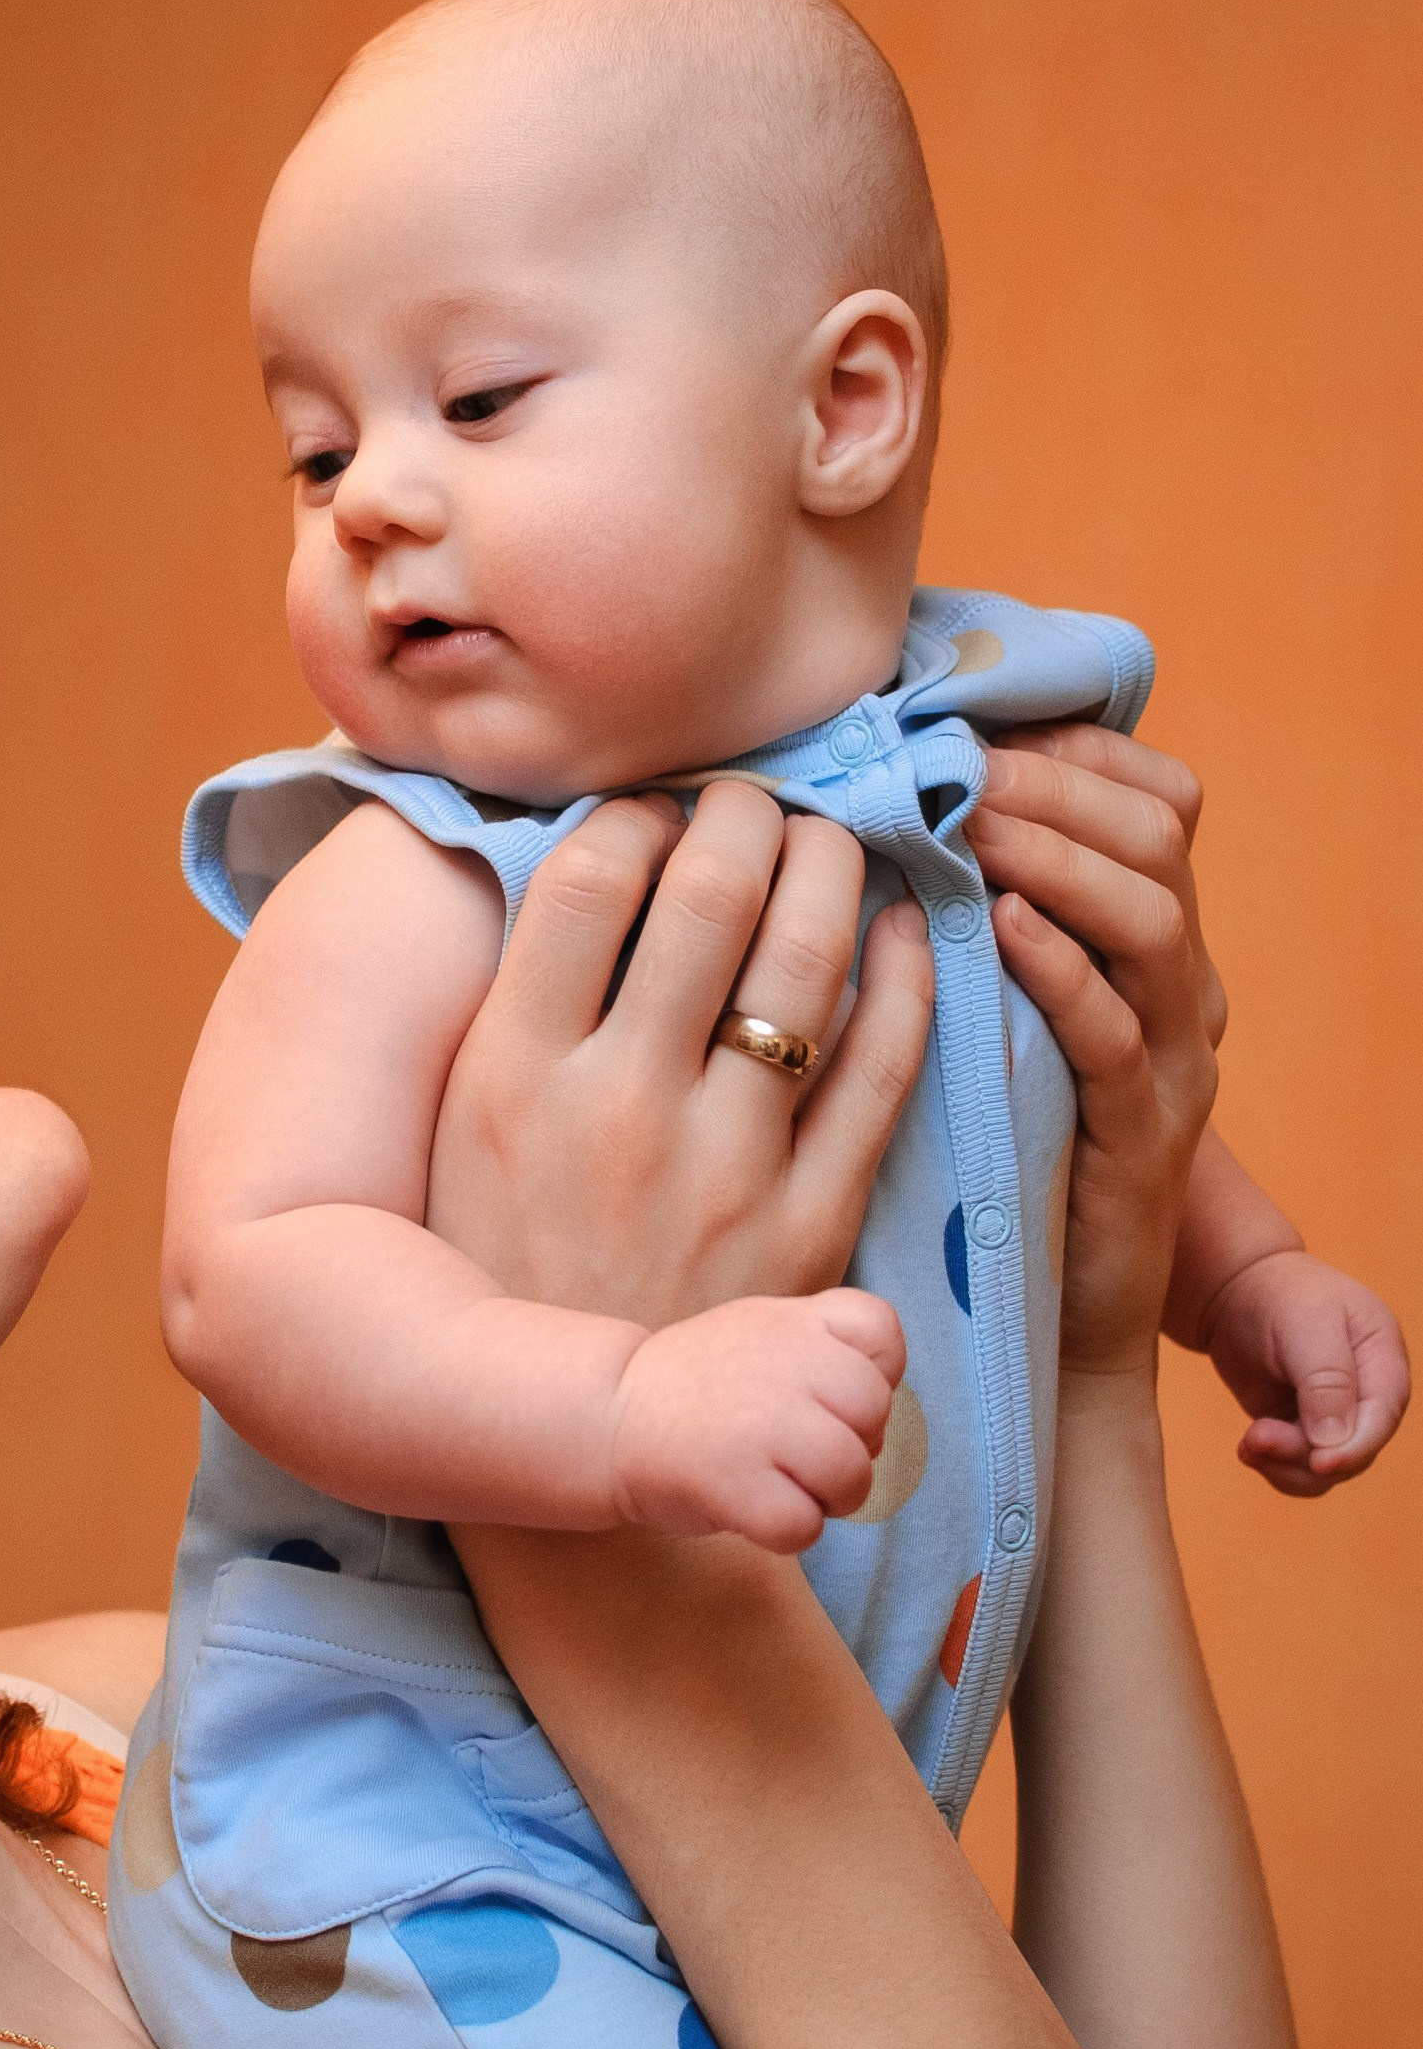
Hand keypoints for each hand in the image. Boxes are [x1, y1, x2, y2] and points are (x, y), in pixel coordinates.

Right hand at [428, 782, 933, 1325]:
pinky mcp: (809, 1223)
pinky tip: (901, 932)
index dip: (636, 812)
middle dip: (747, 815)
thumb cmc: (505, 1266)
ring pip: (804, 960)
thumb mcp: (455, 1135)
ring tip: (828, 845)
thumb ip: (509, 1010)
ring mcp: (721, 1168)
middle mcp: (615, 1110)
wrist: (581, 1444)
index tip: (657, 810)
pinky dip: (905, 978)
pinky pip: (881, 1069)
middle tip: (759, 804)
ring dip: (830, 869)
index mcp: (507, 1076)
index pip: (587, 876)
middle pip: (709, 893)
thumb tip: (579, 866)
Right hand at [608, 1287, 905, 1549]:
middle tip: (808, 1455)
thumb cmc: (699, 1388)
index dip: (877, 1375)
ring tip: (787, 1487)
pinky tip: (756, 1511)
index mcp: (792, 1322)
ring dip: (831, 1498)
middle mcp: (782, 1363)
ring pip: (852, 1474)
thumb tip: (881, 1421)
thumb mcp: (761, 1331)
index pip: (882, 1332)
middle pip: (875, 1411)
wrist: (608, 1416)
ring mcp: (760, 1423)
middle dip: (857, 1446)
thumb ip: (824, 1351)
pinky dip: (789, 1532)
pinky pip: (804, 1525)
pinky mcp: (734, 1482)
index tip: (833, 1397)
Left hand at [964, 727, 1221, 1376]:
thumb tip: (871, 812)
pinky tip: (999, 925)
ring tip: (972, 822)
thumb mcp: (989, 1016)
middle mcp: (1176, 992)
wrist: (1053, 1319)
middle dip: (1056, 789)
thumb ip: (967, 920)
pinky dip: (1063, 968)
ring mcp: (1169, 1065)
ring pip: (1155, 922)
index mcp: (1144, 947)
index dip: (1072, 755)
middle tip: (955, 766)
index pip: (1152, 802)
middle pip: (1157, 841)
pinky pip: (1116, 1036)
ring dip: (1058, 857)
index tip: (973, 729)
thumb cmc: (995, 1155)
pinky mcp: (1141, 1140)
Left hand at [1198, 1249, 1409, 1495]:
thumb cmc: (1278, 1296)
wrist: (1238, 1290)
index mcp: (1383, 1360)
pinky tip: (1249, 1446)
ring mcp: (1336, 1416)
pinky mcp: (1303, 1429)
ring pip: (1324, 1471)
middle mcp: (1367, 1394)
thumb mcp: (1305, 1325)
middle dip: (1304, 1455)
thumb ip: (1326, 1381)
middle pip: (1354, 1453)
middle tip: (1256, 1436)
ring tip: (1250, 1439)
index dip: (1356, 1447)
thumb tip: (1335, 1441)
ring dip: (1284, 1465)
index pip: (1382, 1417)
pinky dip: (1273, 1466)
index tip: (1320, 1462)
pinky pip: (1298, 1468)